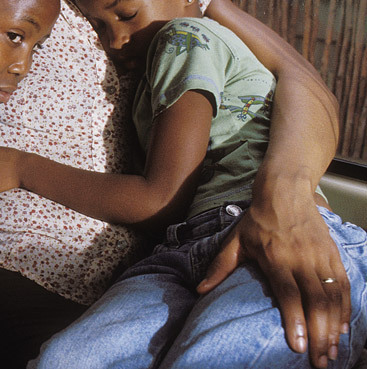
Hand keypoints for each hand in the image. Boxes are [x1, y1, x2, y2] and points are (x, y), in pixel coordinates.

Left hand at [197, 195, 347, 368]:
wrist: (285, 192)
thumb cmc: (257, 220)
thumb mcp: (235, 240)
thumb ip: (220, 266)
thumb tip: (200, 290)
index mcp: (276, 257)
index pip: (289, 293)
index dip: (295, 320)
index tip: (297, 346)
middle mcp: (301, 258)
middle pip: (315, 301)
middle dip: (318, 334)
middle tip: (319, 361)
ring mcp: (320, 257)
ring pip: (332, 296)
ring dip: (333, 326)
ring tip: (330, 351)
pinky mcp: (333, 255)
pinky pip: (343, 285)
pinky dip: (344, 308)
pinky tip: (341, 328)